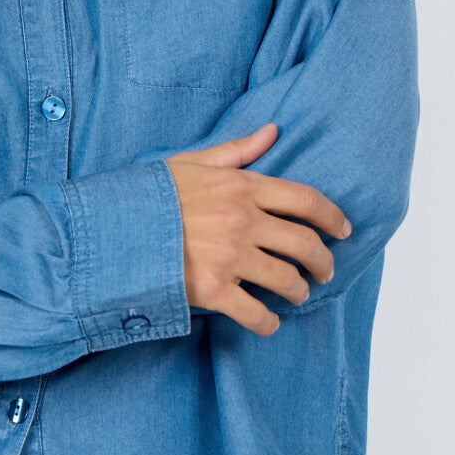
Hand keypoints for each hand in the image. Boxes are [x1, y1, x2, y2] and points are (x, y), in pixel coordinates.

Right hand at [165, 123, 351, 336]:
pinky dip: (268, 322)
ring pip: (287, 279)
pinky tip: (268, 322)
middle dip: (322, 261)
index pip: (305, 199)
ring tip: (297, 294)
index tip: (343, 230)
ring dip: (299, 291)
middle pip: (305, 243)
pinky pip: (257, 313)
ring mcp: (230, 256)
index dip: (332, 216)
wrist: (110, 230)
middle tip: (324, 271)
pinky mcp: (214, 289)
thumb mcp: (191, 162)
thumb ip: (236, 151)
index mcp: (240, 186)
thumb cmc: (148, 195)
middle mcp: (242, 220)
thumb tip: (272, 132)